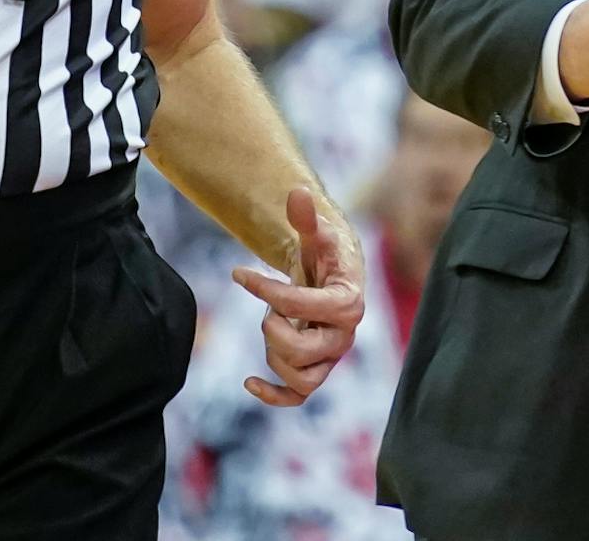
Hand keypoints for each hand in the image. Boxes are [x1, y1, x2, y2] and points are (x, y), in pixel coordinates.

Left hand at [231, 187, 365, 406]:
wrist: (334, 277)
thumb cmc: (325, 254)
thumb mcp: (316, 234)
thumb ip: (307, 217)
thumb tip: (298, 192)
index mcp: (349, 302)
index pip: (304, 305)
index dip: (268, 290)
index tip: (239, 273)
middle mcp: (344, 336)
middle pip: (305, 351)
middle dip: (275, 328)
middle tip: (270, 309)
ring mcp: (331, 358)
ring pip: (301, 378)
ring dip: (274, 355)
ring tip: (272, 326)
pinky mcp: (316, 371)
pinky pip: (298, 397)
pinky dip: (273, 396)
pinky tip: (248, 381)